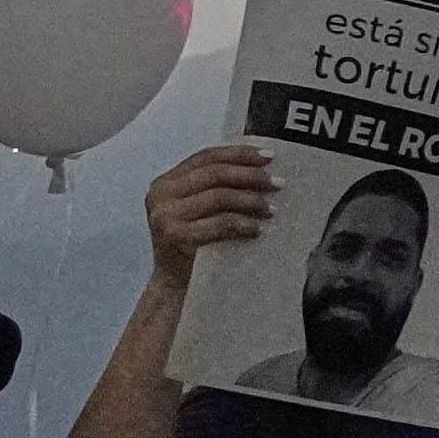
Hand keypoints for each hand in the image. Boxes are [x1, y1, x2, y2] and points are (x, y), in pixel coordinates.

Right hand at [140, 138, 278, 272]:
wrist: (176, 283)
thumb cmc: (195, 243)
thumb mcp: (200, 209)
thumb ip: (218, 187)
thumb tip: (264, 167)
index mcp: (166, 182)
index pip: (206, 156)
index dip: (239, 154)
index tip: (269, 156)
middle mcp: (161, 194)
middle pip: (214, 174)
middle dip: (251, 176)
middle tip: (278, 183)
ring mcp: (165, 216)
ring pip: (218, 196)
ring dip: (251, 200)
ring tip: (272, 209)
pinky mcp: (175, 237)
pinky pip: (219, 223)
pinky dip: (243, 224)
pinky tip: (258, 229)